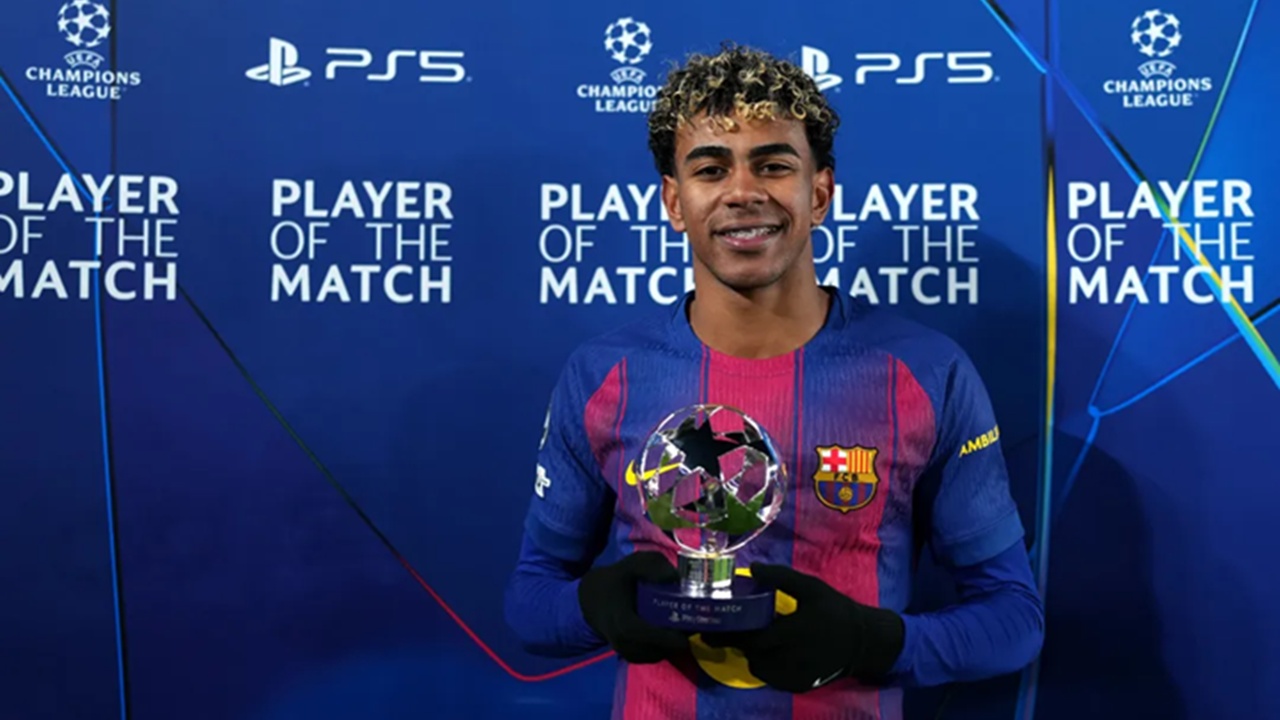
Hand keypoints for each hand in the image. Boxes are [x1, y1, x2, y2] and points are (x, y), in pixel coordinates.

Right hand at [577, 551, 689, 663]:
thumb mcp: (634, 564)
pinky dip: (662, 650)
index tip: (683, 637)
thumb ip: (652, 566)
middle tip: (690, 631)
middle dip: (671, 644)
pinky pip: (648, 657)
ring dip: (669, 648)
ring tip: (683, 632)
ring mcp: (623, 648)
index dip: (660, 638)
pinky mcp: (628, 653)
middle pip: (648, 650)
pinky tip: (672, 637)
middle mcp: (618, 638)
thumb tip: (674, 578)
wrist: (593, 598)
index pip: (636, 633)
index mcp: (618, 616)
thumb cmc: (618, 580)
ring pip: (650, 656)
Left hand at [701, 563, 904, 692]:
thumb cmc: (835, 610)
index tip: (710, 629)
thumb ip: (781, 577)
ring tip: (750, 639)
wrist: (862, 640)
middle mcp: (792, 657)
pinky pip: (772, 679)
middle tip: (719, 634)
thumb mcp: (811, 588)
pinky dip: (765, 667)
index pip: (753, 638)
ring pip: (759, 668)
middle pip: (752, 654)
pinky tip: (768, 653)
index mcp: (794, 631)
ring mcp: (795, 674)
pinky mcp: (799, 685)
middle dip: (735, 643)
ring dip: (750, 654)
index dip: (730, 634)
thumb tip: (752, 568)